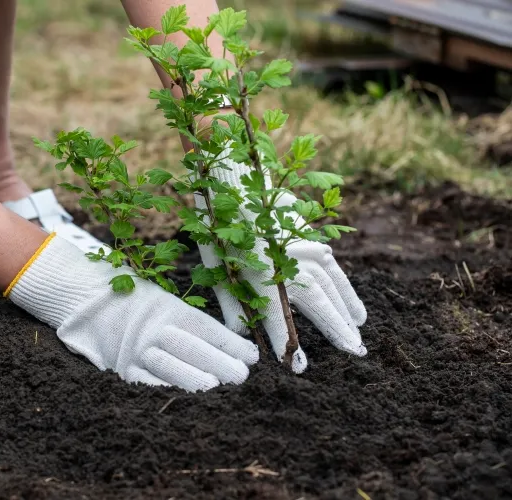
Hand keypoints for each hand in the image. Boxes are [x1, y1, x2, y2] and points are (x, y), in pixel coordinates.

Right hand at [7, 234, 259, 391]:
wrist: (94, 304)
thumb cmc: (145, 309)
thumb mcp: (173, 307)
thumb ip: (203, 329)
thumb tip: (245, 352)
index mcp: (170, 310)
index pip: (206, 328)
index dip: (229, 343)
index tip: (252, 358)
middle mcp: (153, 328)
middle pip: (189, 346)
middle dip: (217, 361)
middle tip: (240, 377)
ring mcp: (136, 349)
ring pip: (166, 366)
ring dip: (192, 379)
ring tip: (213, 389)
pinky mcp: (122, 368)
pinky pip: (144, 382)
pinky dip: (163, 391)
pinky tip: (182, 400)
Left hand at [196, 160, 367, 372]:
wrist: (231, 181)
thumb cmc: (218, 230)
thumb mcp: (216, 270)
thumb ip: (231, 305)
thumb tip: (242, 337)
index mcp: (256, 274)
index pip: (276, 317)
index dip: (287, 344)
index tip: (298, 368)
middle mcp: (283, 261)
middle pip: (317, 301)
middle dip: (337, 329)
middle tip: (356, 354)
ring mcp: (299, 247)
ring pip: (331, 283)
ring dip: (347, 309)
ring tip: (360, 333)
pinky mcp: (307, 236)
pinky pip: (332, 264)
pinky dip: (345, 285)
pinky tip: (353, 303)